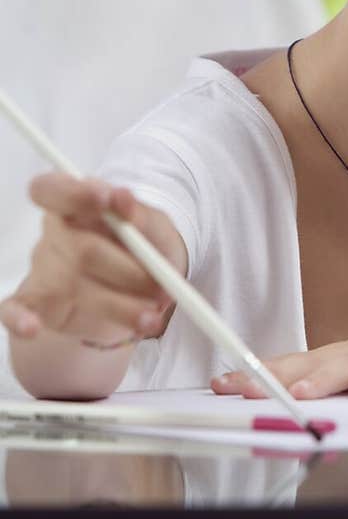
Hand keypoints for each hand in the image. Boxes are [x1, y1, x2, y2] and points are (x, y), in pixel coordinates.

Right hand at [0, 173, 182, 344]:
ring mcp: (43, 269)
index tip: (110, 200)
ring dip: (119, 307)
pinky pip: (15, 310)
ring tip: (151, 318)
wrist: (140, 289)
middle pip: (81, 249)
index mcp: (77, 202)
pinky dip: (20, 319)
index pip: (54, 189)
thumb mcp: (154, 227)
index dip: (75, 193)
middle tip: (162, 289)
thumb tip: (123, 198)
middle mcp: (55, 233)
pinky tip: (31, 329)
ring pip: (72, 286)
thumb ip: (140, 215)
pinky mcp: (35, 304)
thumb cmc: (144, 247)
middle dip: (129, 272)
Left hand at [211, 299, 347, 400]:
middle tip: (238, 389)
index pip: (292, 365)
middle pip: (310, 364)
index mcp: (342, 358)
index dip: (257, 374)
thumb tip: (292, 404)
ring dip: (323, 380)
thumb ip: (336, 387)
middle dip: (273, 377)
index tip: (219, 384)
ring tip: (298, 393)